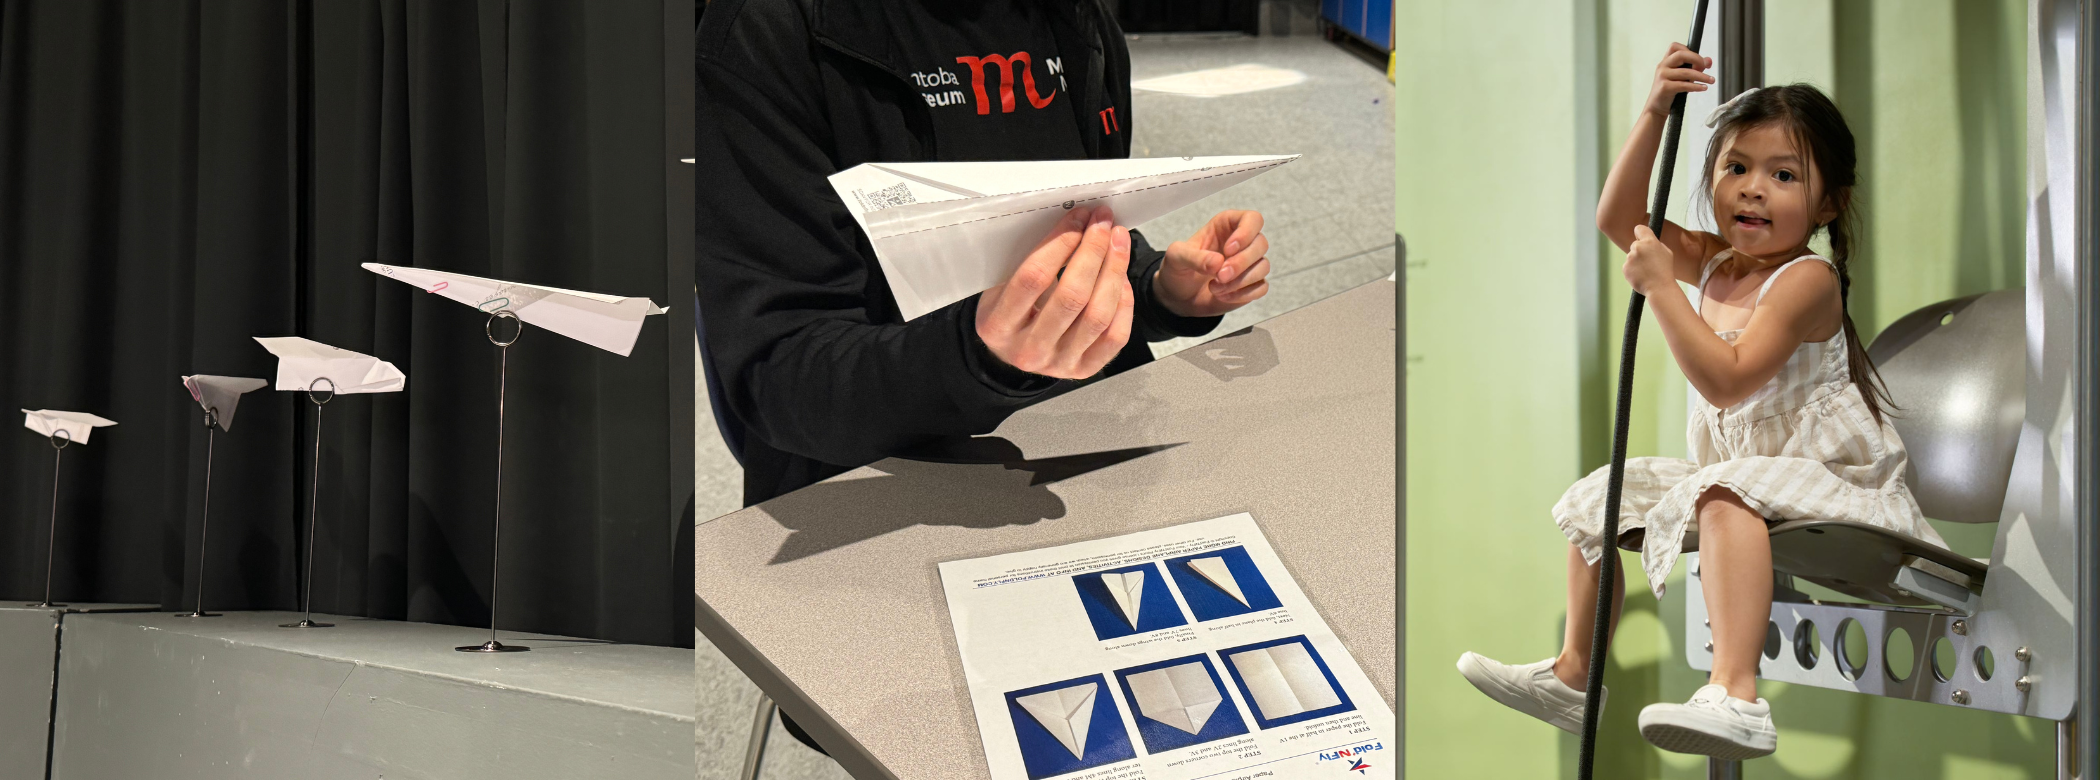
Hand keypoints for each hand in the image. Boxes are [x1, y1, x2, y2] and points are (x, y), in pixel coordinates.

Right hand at [976, 206, 1134, 379]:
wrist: (1012, 353)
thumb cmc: (1007, 311)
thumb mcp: (1000, 285)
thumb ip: (1028, 260)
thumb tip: (1074, 223)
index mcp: (998, 326)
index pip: (1034, 278)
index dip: (1062, 242)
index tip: (1079, 218)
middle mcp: (1028, 350)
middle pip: (1072, 296)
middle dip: (1094, 251)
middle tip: (1104, 223)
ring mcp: (1059, 363)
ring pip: (1098, 315)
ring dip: (1114, 270)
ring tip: (1119, 241)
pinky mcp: (1084, 369)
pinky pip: (1115, 335)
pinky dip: (1123, 302)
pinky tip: (1120, 277)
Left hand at [1157, 209, 1269, 317]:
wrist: (1178, 297)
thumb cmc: (1178, 269)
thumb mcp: (1176, 257)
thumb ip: (1194, 257)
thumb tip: (1218, 263)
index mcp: (1226, 226)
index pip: (1252, 219)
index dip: (1245, 233)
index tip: (1228, 250)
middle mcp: (1243, 242)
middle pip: (1261, 244)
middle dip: (1241, 263)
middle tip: (1219, 276)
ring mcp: (1249, 264)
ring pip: (1264, 266)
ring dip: (1240, 281)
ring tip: (1215, 288)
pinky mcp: (1251, 285)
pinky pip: (1261, 287)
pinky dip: (1243, 294)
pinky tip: (1224, 296)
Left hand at [1623, 224, 1674, 295]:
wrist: (1659, 287)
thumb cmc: (1665, 270)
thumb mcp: (1666, 252)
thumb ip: (1656, 244)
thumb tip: (1648, 241)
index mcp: (1650, 241)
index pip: (1639, 229)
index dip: (1640, 233)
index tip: (1640, 236)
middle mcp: (1638, 247)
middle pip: (1635, 244)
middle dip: (1639, 251)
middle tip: (1649, 261)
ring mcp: (1630, 258)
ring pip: (1631, 256)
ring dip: (1636, 262)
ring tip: (1647, 270)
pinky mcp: (1625, 267)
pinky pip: (1628, 266)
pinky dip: (1632, 270)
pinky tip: (1641, 275)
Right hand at [1645, 42, 1712, 117]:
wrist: (1657, 107)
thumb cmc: (1670, 91)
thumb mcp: (1682, 77)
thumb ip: (1694, 68)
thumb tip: (1709, 61)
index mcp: (1666, 62)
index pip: (1675, 47)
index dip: (1689, 50)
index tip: (1700, 60)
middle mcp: (1662, 66)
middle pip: (1681, 55)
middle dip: (1697, 59)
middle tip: (1707, 67)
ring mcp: (1662, 76)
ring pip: (1686, 72)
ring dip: (1702, 76)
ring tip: (1711, 80)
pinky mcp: (1664, 87)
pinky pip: (1684, 85)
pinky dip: (1696, 86)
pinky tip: (1703, 88)